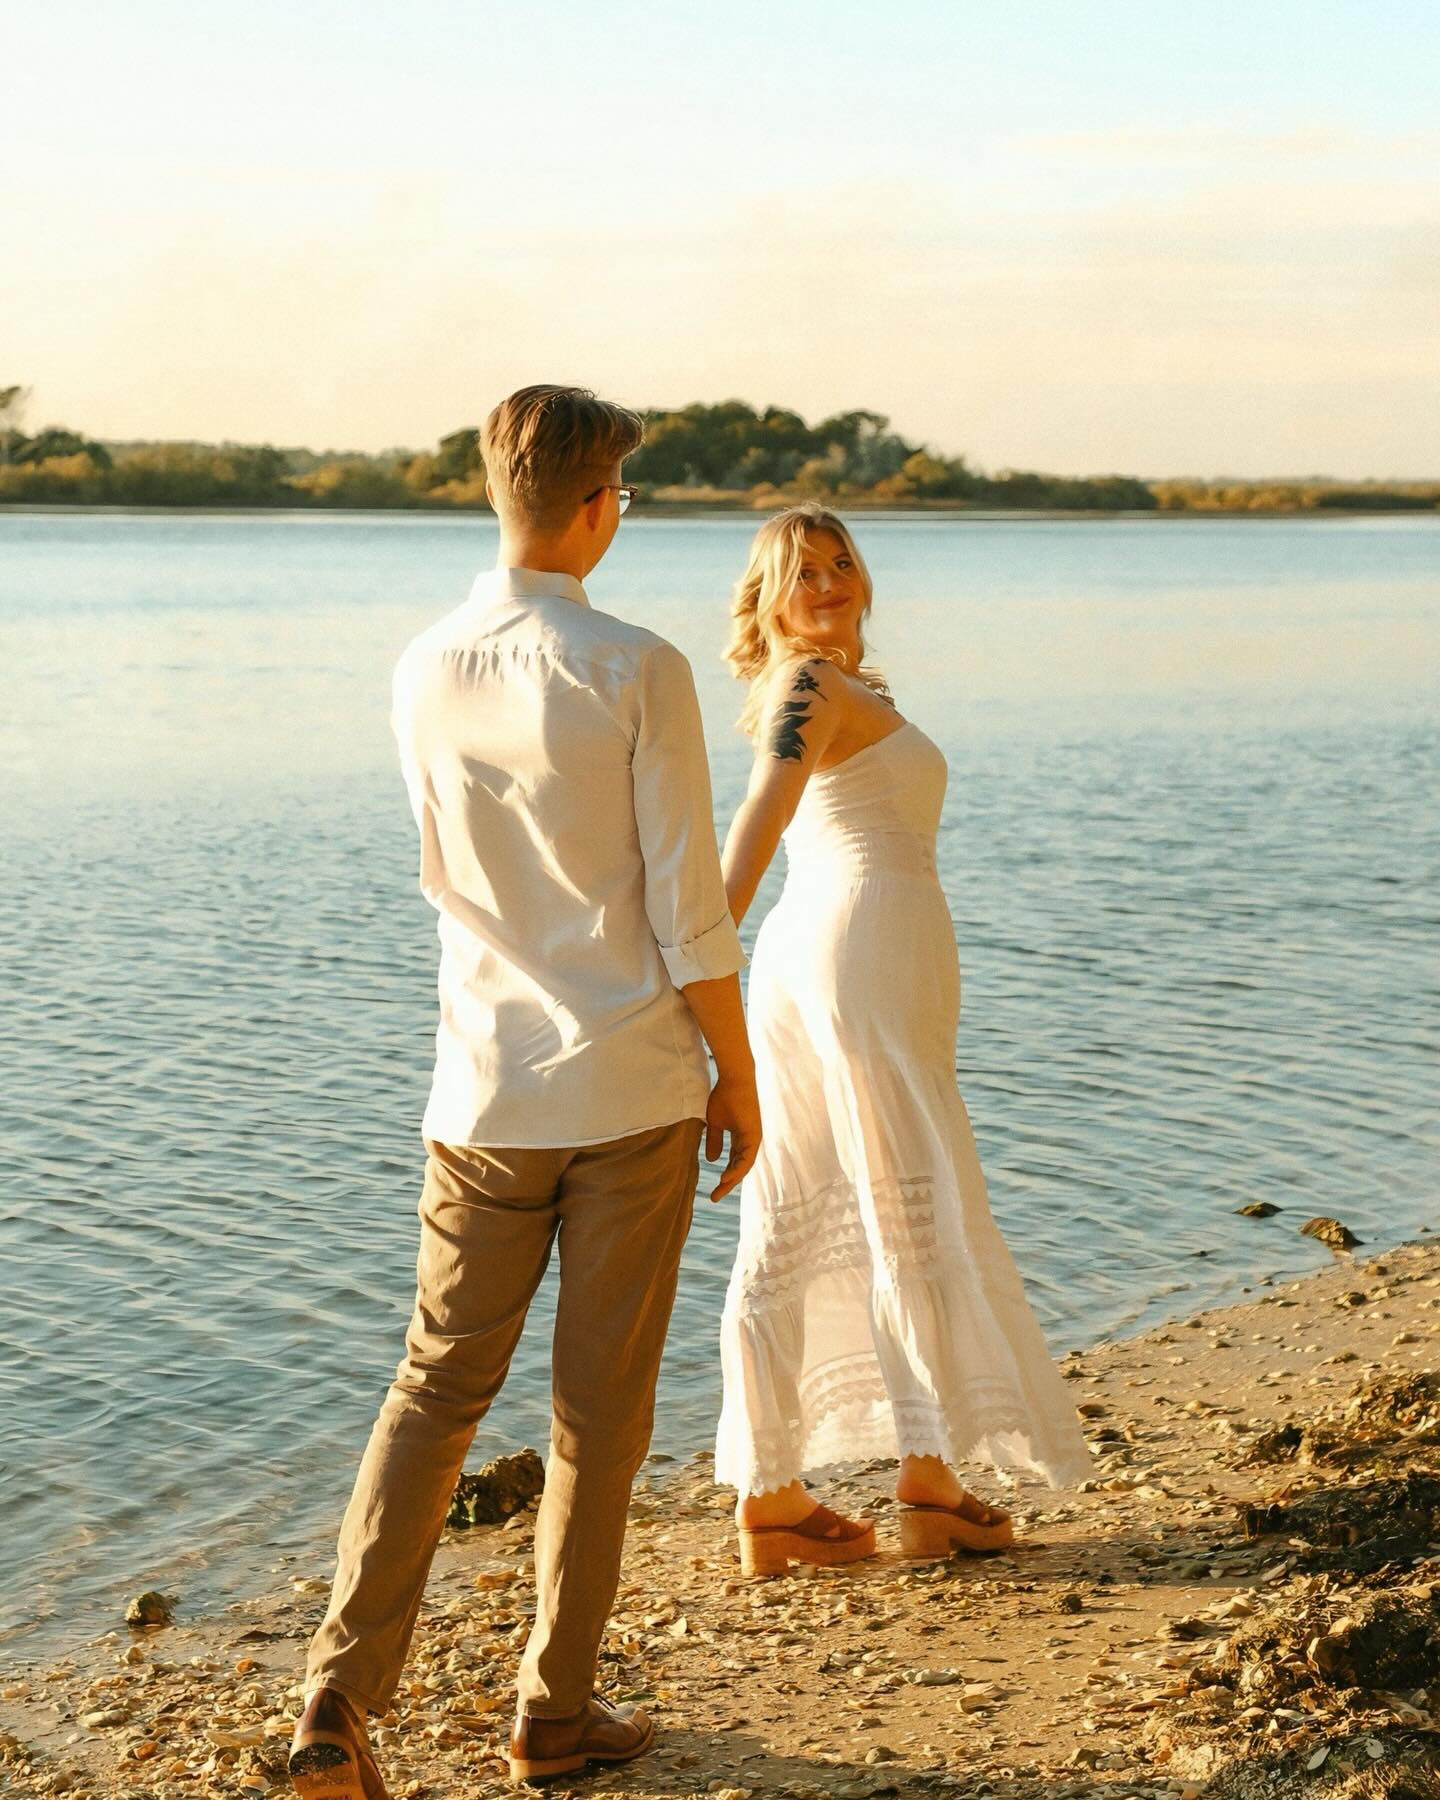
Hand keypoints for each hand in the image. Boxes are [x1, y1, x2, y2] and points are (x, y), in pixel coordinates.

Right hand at [704, 1069, 761, 1201]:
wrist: (734, 1079)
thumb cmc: (724, 1097)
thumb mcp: (714, 1123)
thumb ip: (714, 1141)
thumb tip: (712, 1160)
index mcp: (741, 1138)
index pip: (733, 1162)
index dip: (724, 1176)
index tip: (713, 1190)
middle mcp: (749, 1141)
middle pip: (739, 1167)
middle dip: (727, 1183)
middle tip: (714, 1198)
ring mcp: (753, 1138)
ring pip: (744, 1165)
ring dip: (732, 1179)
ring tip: (719, 1190)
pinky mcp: (754, 1134)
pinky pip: (746, 1157)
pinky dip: (737, 1168)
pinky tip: (727, 1178)